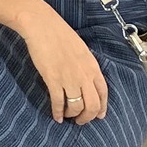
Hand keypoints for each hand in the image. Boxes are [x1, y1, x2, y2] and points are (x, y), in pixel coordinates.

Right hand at [16, 2, 108, 124]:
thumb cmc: (59, 33)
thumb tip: (86, 80)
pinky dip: (57, 113)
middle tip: (80, 121)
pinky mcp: (53, 80)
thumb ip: (86, 66)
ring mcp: (69, 78)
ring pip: (76, 107)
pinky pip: (58, 103)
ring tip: (66, 116)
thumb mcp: (81, 50)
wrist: (42, 25)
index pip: (104, 94)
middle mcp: (84, 75)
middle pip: (92, 106)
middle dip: (87, 117)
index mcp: (92, 67)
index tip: (99, 116)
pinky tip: (56, 116)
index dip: (102, 108)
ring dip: (72, 115)